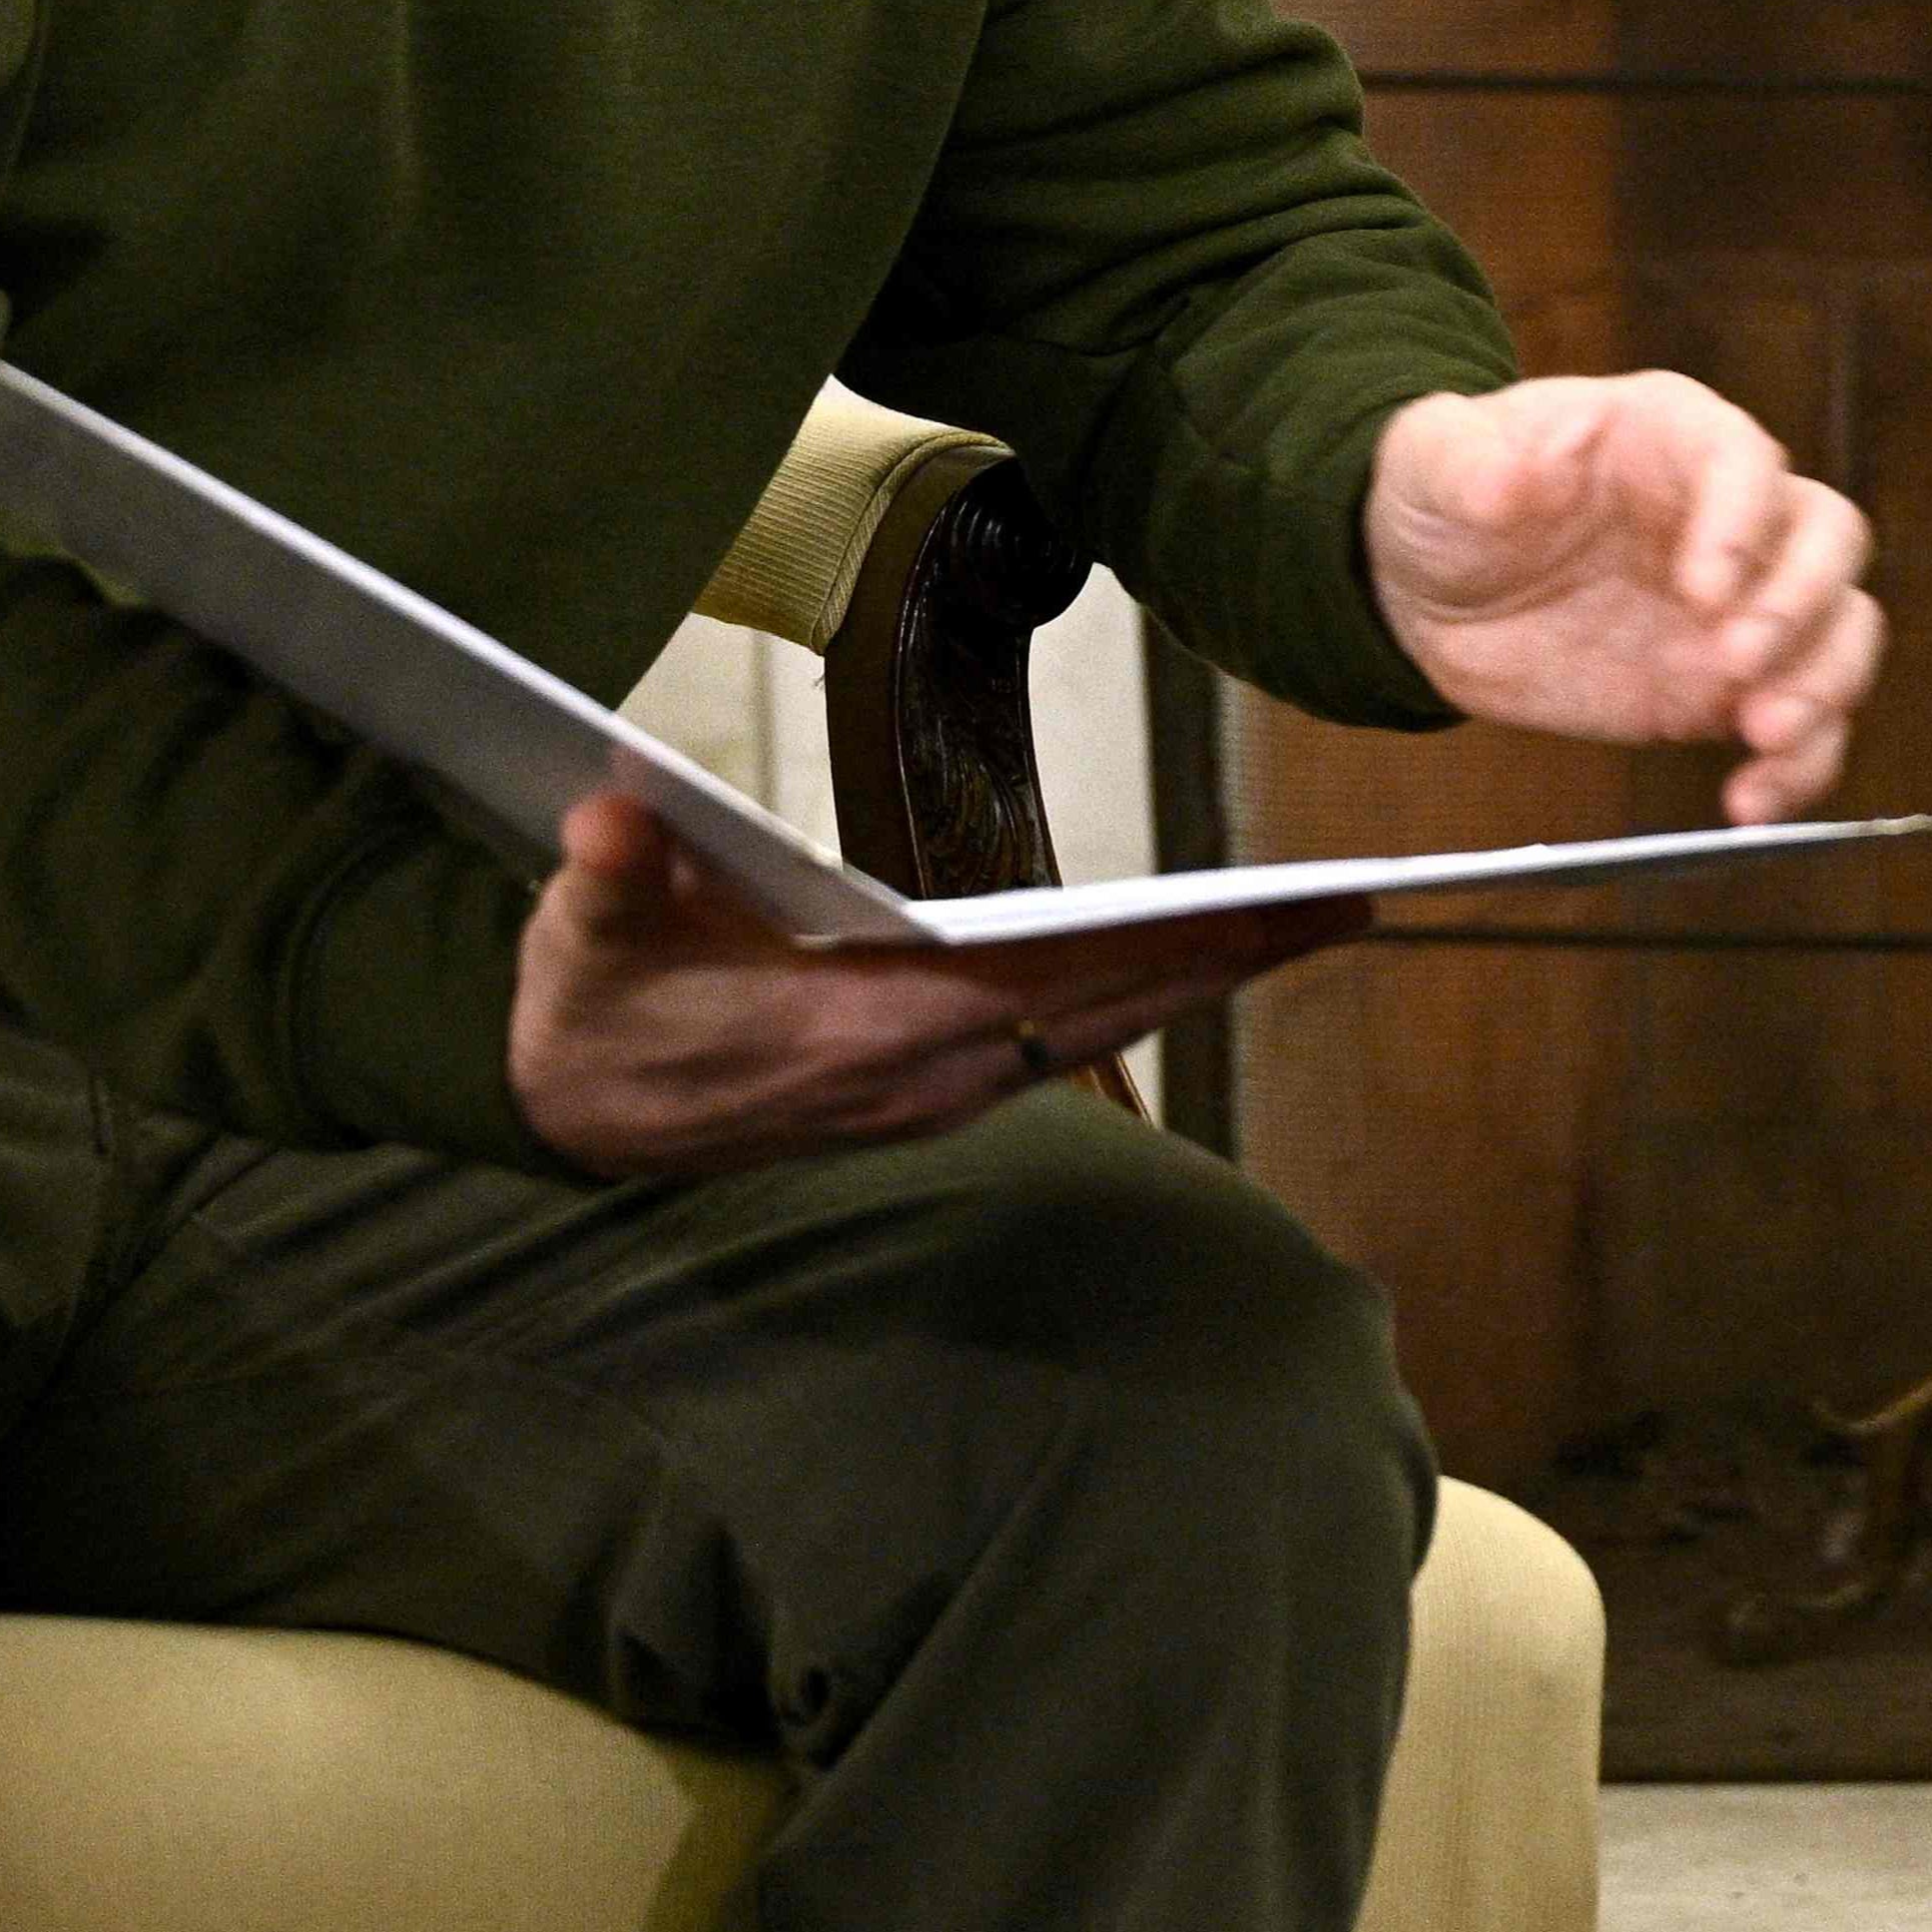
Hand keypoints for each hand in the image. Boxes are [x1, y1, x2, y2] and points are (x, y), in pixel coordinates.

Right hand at [507, 790, 1366, 1176]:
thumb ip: (606, 880)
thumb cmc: (592, 1012)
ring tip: (1312, 916)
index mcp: (863, 1033)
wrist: (577, 1116)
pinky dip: (1149, 992)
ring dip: (1205, 975)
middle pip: (1107, 1009)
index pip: (1040, 986)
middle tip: (1354, 902)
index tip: (1258, 919)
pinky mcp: (936, 1088)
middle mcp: (923, 1077)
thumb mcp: (583, 941)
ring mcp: (937, 1092)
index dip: (1155, 951)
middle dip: (1230, 958)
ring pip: (1100, 1027)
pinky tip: (1209, 951)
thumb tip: (607, 816)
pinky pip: (1069, 1037)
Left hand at [1364, 368, 1882, 818]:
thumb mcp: (1437, 461)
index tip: (1704, 590)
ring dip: (1823, 684)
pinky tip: (1751, 804)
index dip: (1743, 523)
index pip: (1746, 460)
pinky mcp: (1727, 687)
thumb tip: (1519, 467)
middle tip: (1736, 665)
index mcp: (1675, 436)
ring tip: (1763, 736)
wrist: (1435, 590)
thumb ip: (1475, 462)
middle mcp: (1734, 515)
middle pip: (1829, 536)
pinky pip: (1803, 723)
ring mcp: (1743, 603)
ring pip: (1841, 627)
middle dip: (1801, 604)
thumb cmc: (1450, 495)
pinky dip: (1799, 768)